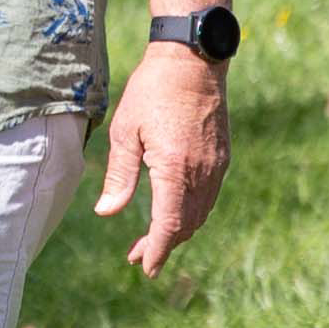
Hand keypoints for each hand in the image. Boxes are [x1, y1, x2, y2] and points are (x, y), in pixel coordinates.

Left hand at [96, 44, 228, 282]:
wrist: (193, 59)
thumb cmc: (152, 90)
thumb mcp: (125, 130)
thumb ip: (120, 175)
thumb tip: (106, 212)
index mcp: (175, 169)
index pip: (169, 224)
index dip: (157, 250)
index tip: (144, 267)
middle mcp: (202, 173)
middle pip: (186, 225)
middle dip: (163, 245)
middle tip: (137, 257)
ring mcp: (216, 166)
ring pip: (200, 213)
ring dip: (178, 230)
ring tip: (152, 239)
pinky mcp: (222, 157)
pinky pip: (208, 196)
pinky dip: (191, 212)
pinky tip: (174, 211)